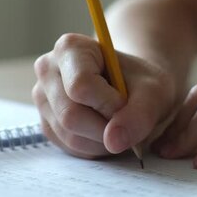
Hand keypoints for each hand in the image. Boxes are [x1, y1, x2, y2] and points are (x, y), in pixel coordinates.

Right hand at [32, 33, 176, 158]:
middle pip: (70, 115)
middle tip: (125, 120)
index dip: (109, 104)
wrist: (135, 90)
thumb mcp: (153, 93)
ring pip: (69, 135)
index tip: (127, 102)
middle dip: (106, 128)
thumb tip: (113, 142)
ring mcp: (43, 98)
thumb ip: (139, 115)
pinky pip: (68, 147)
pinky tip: (106, 133)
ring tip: (118, 126)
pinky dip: (94, 148)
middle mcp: (48, 70)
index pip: (81, 86)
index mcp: (70, 48)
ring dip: (102, 142)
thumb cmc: (142, 84)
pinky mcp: (46, 123)